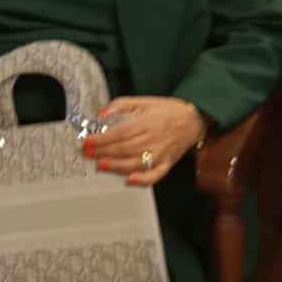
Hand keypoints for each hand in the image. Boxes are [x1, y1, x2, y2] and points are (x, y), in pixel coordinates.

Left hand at [83, 95, 204, 186]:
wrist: (194, 120)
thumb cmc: (167, 110)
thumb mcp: (144, 101)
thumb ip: (121, 105)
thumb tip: (101, 113)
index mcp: (147, 122)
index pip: (120, 132)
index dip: (102, 138)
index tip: (87, 142)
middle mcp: (154, 139)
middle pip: (125, 148)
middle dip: (104, 152)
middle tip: (87, 154)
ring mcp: (161, 153)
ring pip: (136, 163)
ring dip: (116, 166)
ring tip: (100, 165)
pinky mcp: (167, 164)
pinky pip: (155, 175)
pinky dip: (142, 180)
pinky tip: (129, 181)